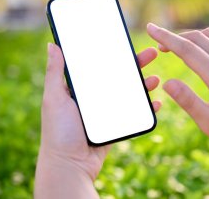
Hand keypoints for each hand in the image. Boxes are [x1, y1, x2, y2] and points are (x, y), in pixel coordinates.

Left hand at [35, 43, 160, 196]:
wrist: (70, 165)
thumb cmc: (58, 131)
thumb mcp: (54, 99)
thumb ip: (55, 72)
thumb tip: (52, 45)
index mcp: (80, 88)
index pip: (100, 65)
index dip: (113, 53)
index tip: (126, 42)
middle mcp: (95, 97)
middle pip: (119, 76)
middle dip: (136, 64)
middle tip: (152, 53)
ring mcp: (107, 111)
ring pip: (129, 92)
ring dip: (144, 84)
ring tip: (156, 79)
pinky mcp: (116, 124)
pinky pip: (134, 112)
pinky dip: (146, 107)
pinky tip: (156, 102)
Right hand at [147, 23, 208, 154]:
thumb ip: (189, 102)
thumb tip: (167, 83)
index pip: (187, 50)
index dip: (166, 38)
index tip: (151, 29)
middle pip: (197, 38)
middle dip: (175, 37)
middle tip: (160, 45)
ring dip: (192, 36)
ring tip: (179, 47)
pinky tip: (205, 45)